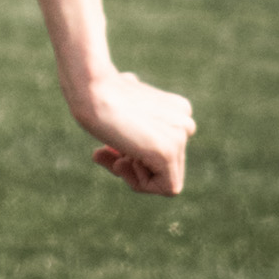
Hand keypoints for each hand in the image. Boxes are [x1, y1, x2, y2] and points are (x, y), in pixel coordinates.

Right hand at [66, 70, 193, 196]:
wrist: (93, 90)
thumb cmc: (98, 95)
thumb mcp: (122, 109)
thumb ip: (136, 126)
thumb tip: (137, 149)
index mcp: (177, 110)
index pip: (164, 149)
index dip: (134, 155)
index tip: (109, 148)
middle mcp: (185, 123)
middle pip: (166, 166)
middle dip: (132, 165)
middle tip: (102, 153)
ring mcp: (180, 138)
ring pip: (166, 179)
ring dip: (132, 174)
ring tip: (106, 154)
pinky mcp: (168, 152)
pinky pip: (167, 188)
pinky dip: (140, 184)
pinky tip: (120, 163)